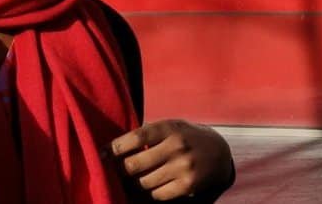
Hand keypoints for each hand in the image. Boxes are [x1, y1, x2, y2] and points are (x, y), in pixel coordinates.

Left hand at [109, 119, 233, 200]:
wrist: (219, 152)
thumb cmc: (186, 136)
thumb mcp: (170, 126)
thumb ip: (147, 134)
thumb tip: (114, 148)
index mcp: (169, 128)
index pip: (135, 137)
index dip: (115, 148)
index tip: (102, 154)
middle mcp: (176, 146)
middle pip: (135, 164)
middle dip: (118, 170)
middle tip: (111, 172)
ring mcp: (183, 167)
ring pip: (143, 183)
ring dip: (130, 185)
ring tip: (125, 182)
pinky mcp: (188, 186)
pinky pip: (157, 195)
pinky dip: (146, 194)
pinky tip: (142, 190)